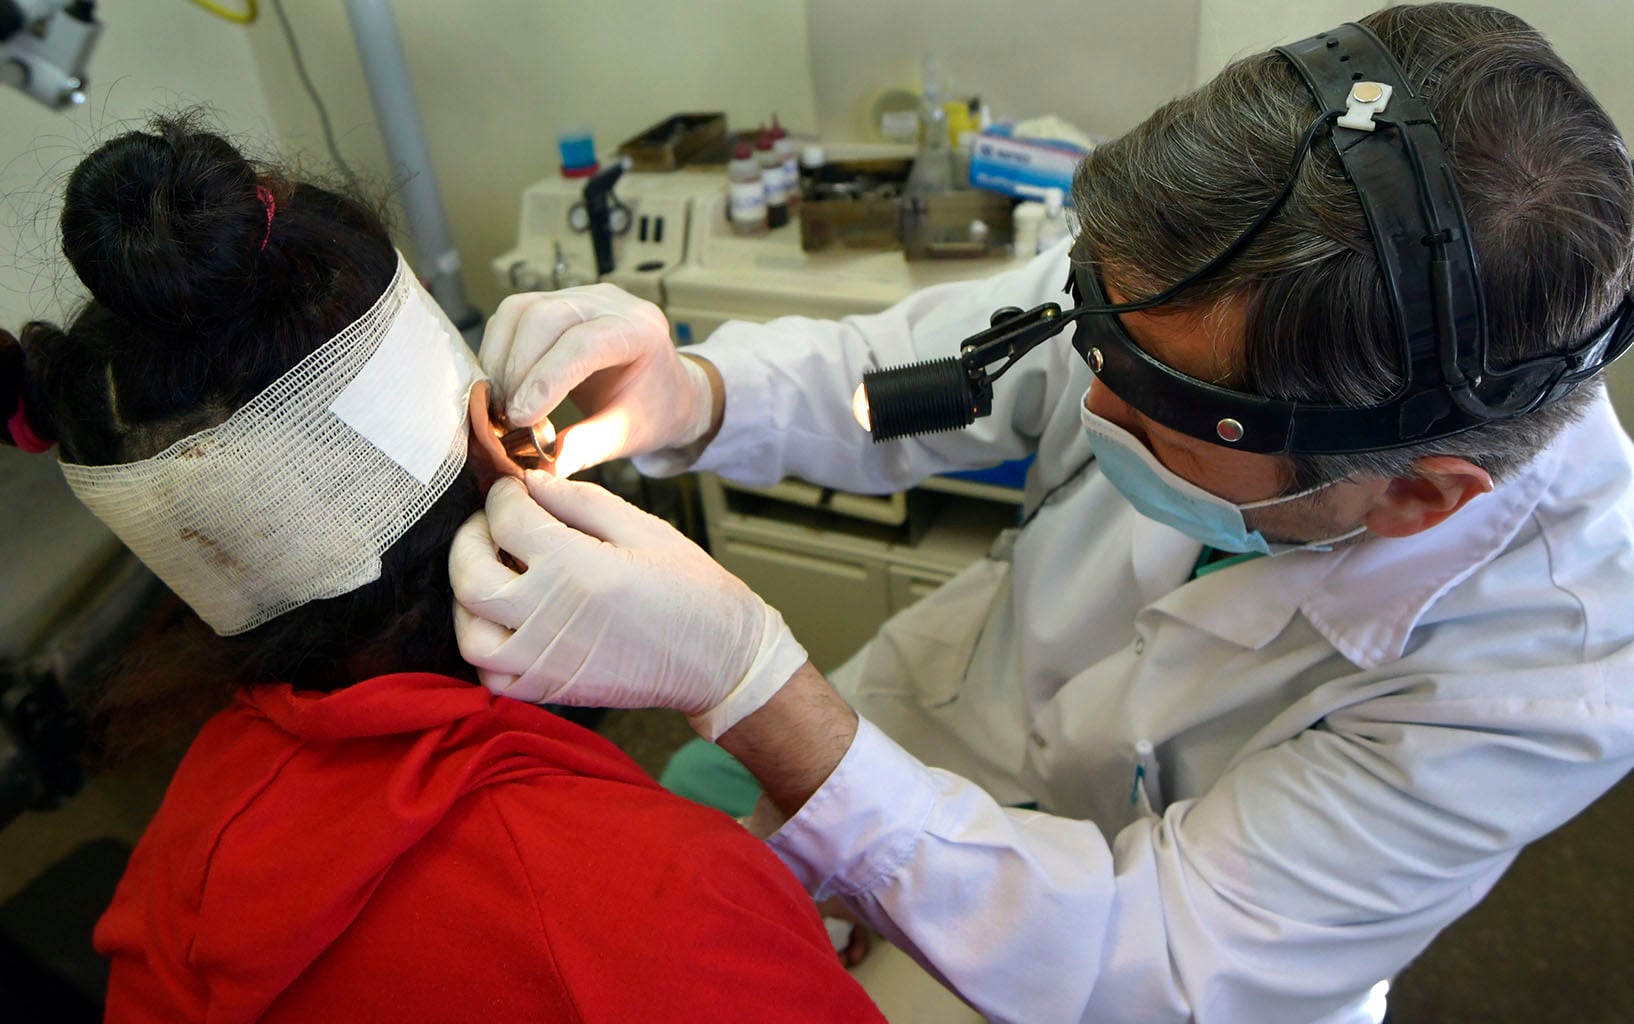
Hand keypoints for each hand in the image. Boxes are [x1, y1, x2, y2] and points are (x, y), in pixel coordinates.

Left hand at [449, 473, 808, 739]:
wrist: (718, 658)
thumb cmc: (689, 590)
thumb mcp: (642, 527)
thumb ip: (579, 501)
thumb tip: (530, 482)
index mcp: (573, 566)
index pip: (506, 519)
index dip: (504, 496)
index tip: (514, 491)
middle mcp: (546, 616)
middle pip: (469, 574)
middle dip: (470, 538)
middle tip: (491, 525)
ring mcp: (542, 661)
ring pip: (468, 630)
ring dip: (470, 596)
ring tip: (494, 572)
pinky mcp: (547, 689)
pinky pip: (489, 673)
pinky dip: (485, 644)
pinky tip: (506, 620)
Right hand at [480, 285, 717, 476]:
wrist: (663, 392)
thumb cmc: (652, 410)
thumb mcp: (628, 436)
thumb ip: (589, 448)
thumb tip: (545, 465)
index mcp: (641, 330)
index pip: (584, 343)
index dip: (546, 379)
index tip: (521, 419)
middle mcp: (610, 303)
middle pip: (545, 317)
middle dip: (517, 369)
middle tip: (508, 417)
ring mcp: (579, 297)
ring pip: (520, 310)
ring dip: (500, 360)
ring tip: (500, 405)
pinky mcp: (553, 302)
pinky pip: (511, 316)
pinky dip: (497, 352)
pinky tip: (500, 387)